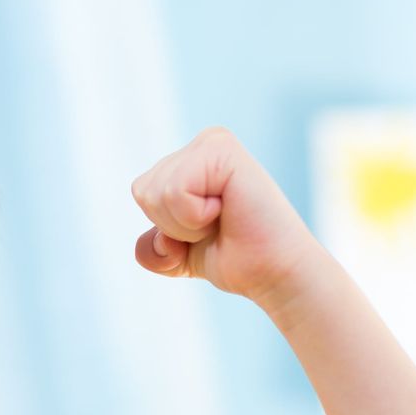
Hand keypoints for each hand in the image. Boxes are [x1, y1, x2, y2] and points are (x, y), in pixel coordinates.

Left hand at [130, 127, 320, 307]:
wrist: (273, 272)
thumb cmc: (236, 259)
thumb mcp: (179, 255)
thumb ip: (153, 247)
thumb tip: (156, 240)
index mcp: (191, 159)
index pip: (142, 192)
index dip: (166, 228)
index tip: (206, 230)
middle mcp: (202, 143)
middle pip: (143, 191)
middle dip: (173, 226)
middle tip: (217, 227)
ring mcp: (213, 141)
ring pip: (156, 193)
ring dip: (186, 224)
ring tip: (224, 219)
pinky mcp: (223, 150)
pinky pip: (174, 192)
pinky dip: (194, 216)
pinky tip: (227, 210)